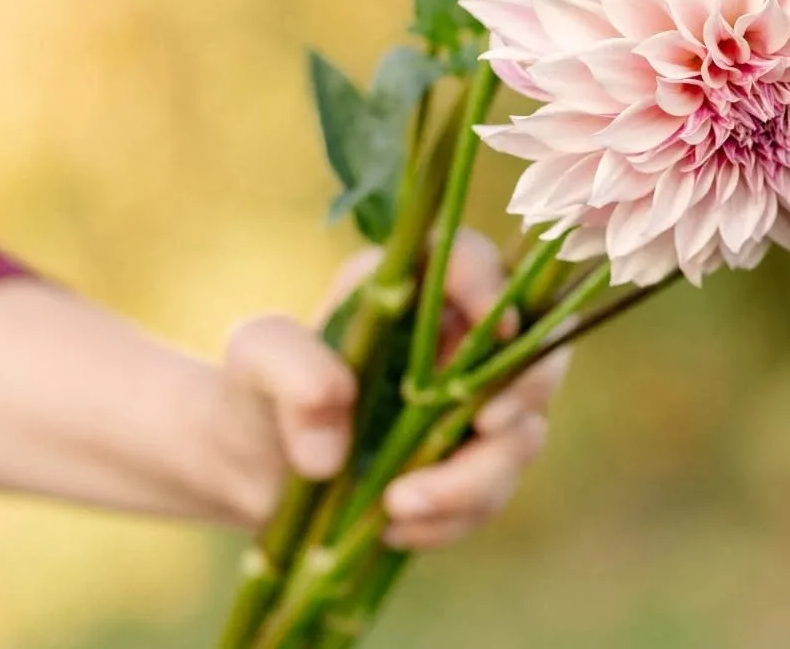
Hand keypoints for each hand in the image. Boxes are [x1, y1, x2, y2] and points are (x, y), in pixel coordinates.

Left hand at [220, 231, 568, 549]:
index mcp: (419, 285)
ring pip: (523, 431)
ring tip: (397, 508)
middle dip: (525, 387)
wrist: (250, 462)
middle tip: (487, 426)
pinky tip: (397, 527)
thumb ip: (290, 366)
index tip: (496, 330)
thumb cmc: (256, 387)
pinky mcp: (469, 462)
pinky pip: (492, 491)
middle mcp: (461, 337)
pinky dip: (454, 515)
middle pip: (538, 344)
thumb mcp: (254, 359)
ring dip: (475, 476)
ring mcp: (473, 403)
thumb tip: (335, 438)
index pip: (478, 261)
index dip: (495, 289)